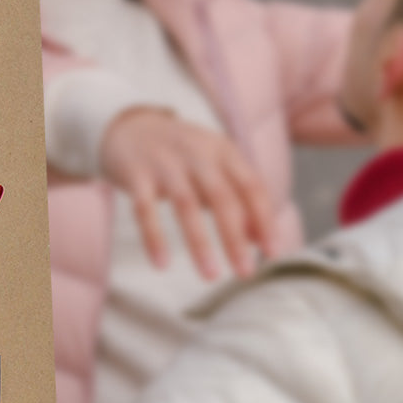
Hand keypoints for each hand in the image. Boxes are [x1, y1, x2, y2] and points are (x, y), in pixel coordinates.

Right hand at [98, 107, 275, 279]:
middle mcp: (196, 154)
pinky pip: (144, 209)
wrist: (130, 127)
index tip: (272, 253)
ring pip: (186, 205)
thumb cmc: (181, 155)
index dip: (264, 220)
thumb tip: (259, 240)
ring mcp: (164, 163)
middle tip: (245, 272)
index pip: (251, 186)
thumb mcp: (213, 167)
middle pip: (221, 198)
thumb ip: (237, 199)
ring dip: (200, 243)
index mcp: (222, 150)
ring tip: (210, 275)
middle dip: (235, 238)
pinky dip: (154, 238)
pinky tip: (161, 264)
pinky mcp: (135, 174)